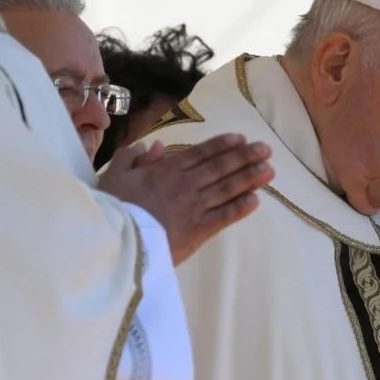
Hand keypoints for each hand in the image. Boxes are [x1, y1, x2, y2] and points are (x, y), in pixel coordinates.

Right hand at [98, 134, 274, 263]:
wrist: (113, 240)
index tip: (241, 139)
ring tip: (269, 170)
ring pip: (227, 188)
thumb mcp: (114, 176)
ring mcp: (194, 207)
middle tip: (266, 149)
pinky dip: (240, 207)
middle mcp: (185, 185)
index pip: (200, 154)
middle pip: (220, 167)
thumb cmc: (110, 208)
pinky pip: (224, 216)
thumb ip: (133, 158)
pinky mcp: (198, 231)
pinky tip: (256, 200)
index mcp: (165, 170)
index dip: (222, 145)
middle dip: (245, 157)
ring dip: (250, 178)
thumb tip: (155, 147)